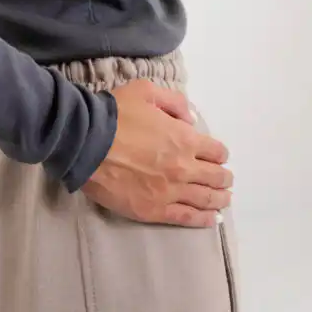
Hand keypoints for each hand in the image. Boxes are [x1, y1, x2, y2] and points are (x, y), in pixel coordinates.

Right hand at [81, 79, 233, 226]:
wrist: (86, 143)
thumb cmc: (115, 115)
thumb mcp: (146, 91)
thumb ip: (174, 102)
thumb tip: (190, 120)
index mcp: (184, 139)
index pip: (216, 151)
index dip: (219, 153)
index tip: (217, 156)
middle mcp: (184, 167)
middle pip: (215, 177)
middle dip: (224, 178)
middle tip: (225, 180)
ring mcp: (171, 192)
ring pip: (205, 199)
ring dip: (218, 199)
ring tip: (223, 200)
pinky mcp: (155, 210)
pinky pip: (186, 218)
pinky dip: (203, 220)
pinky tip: (211, 220)